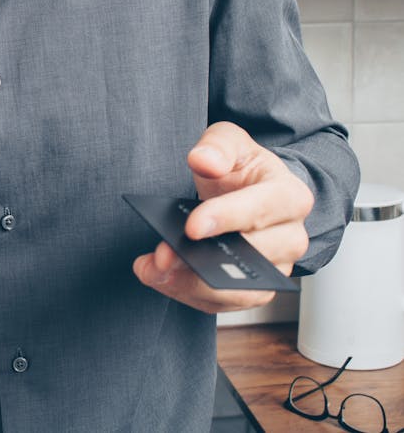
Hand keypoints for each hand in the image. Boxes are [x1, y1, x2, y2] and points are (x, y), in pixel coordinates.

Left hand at [132, 121, 312, 312]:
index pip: (261, 209)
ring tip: (153, 271)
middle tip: (162, 255)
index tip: (191, 227)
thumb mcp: (229, 142)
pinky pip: (223, 303)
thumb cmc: (241, 168)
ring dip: (191, 285)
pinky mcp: (254, 289)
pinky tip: (159, 278)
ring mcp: (275, 268)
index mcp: (289, 196)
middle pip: (252, 257)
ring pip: (240, 291)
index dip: (226, 218)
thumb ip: (217, 146)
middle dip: (202, 259)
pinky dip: (188, 294)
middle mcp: (291, 237)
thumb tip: (203, 161)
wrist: (250, 192)